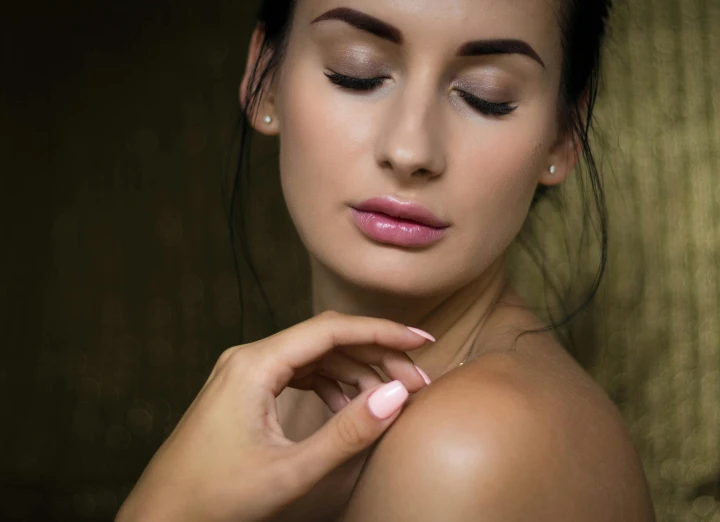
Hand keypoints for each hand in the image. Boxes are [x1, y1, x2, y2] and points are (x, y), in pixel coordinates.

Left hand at [115, 310, 432, 521]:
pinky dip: (331, 385)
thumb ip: (347, 433)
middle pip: (327, 340)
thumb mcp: (290, 470)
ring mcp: (245, 372)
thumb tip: (397, 396)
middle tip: (415, 382)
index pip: (332, 330)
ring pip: (315, 357)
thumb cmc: (214, 498)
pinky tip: (349, 407)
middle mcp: (249, 357)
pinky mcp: (246, 389)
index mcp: (255, 364)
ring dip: (355, 373)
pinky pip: (298, 373)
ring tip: (390, 399)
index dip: (383, 332)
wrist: (160, 517)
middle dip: (375, 356)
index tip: (423, 342)